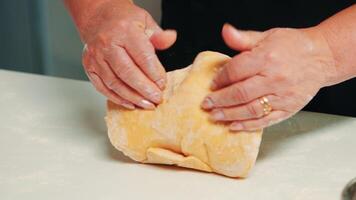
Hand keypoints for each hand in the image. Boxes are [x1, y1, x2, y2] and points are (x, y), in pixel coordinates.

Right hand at [81, 1, 176, 108]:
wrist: (97, 17)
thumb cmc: (122, 20)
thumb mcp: (144, 20)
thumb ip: (158, 35)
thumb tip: (171, 39)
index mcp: (124, 31)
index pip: (142, 56)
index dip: (154, 73)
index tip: (163, 84)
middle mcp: (107, 44)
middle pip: (127, 72)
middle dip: (144, 89)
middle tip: (157, 98)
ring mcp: (95, 57)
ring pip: (115, 83)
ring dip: (132, 97)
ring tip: (147, 105)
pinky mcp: (89, 67)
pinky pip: (103, 87)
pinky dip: (117, 98)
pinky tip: (130, 103)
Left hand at [202, 24, 336, 130]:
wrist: (322, 57)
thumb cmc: (293, 46)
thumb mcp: (267, 36)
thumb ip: (243, 38)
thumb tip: (225, 31)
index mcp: (267, 58)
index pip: (236, 71)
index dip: (220, 78)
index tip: (212, 84)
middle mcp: (274, 78)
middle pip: (240, 93)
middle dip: (219, 100)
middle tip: (206, 104)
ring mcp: (282, 96)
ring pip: (251, 109)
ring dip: (230, 115)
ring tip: (215, 116)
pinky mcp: (288, 108)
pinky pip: (266, 120)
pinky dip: (249, 125)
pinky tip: (234, 126)